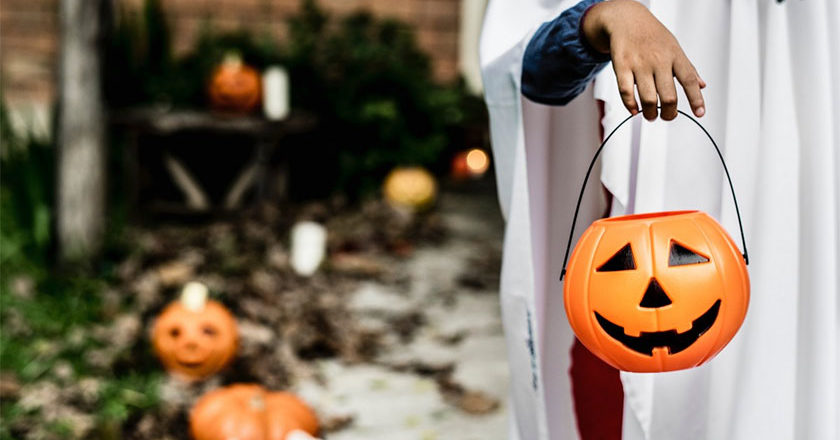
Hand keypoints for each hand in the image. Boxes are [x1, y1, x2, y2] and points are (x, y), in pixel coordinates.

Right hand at [582, 0, 705, 119]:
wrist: (626, 19)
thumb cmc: (652, 35)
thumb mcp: (674, 47)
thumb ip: (688, 68)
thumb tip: (702, 85)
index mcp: (675, 56)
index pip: (689, 80)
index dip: (696, 99)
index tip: (699, 113)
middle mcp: (659, 60)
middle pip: (669, 96)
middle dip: (669, 113)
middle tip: (667, 116)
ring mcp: (639, 64)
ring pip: (648, 98)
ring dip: (650, 113)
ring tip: (650, 115)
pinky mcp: (622, 66)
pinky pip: (626, 92)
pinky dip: (630, 105)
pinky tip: (634, 110)